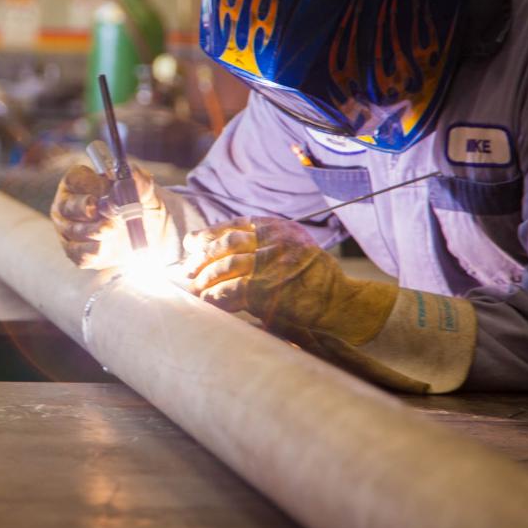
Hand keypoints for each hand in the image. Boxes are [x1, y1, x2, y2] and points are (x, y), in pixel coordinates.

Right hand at [51, 163, 165, 268]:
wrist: (150, 233)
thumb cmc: (141, 203)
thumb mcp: (146, 191)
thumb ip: (140, 181)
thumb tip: (132, 176)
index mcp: (80, 180)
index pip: (74, 180)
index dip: (90, 187)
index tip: (106, 192)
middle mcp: (68, 203)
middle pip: (67, 206)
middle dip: (86, 210)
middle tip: (106, 213)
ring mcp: (68, 228)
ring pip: (74, 231)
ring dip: (96, 231)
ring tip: (114, 228)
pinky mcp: (74, 251)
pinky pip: (79, 253)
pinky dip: (94, 251)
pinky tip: (106, 247)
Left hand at [181, 217, 395, 345]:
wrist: (341, 302)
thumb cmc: (314, 282)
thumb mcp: (292, 251)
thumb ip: (263, 248)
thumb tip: (221, 255)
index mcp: (278, 228)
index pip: (235, 225)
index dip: (209, 233)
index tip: (191, 242)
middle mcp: (274, 240)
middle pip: (226, 242)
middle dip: (201, 255)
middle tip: (187, 268)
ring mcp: (270, 263)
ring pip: (225, 265)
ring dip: (205, 278)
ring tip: (194, 288)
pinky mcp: (266, 288)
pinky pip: (231, 289)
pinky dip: (215, 296)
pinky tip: (207, 301)